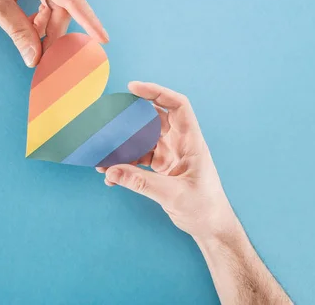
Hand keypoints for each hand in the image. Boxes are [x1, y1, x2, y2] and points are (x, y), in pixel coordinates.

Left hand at [0, 0, 107, 66]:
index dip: (89, 21)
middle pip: (62, 6)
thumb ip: (19, 32)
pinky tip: (29, 30)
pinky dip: (39, 18)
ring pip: (54, 5)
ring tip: (34, 48)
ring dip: (46, 28)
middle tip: (47, 60)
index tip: (102, 39)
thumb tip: (35, 58)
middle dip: (55, 34)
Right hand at [97, 81, 236, 240]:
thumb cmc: (204, 208)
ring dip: (124, 146)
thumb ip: (141, 182)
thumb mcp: (173, 195)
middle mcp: (180, 144)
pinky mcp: (161, 169)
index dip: (157, 92)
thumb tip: (111, 171)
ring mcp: (170, 156)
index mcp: (191, 142)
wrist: (210, 227)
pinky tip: (111, 175)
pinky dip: (124, 165)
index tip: (133, 88)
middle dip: (132, 118)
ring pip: (143, 140)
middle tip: (109, 119)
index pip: (177, 106)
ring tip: (104, 156)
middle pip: (154, 119)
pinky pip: (138, 159)